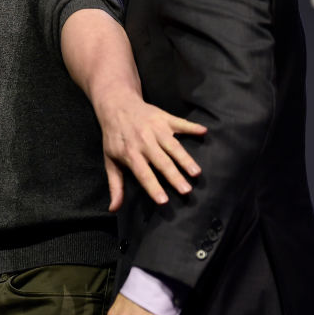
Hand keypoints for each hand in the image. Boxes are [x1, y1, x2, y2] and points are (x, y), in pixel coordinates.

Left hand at [96, 94, 205, 208]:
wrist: (116, 105)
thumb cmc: (114, 137)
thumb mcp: (110, 160)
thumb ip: (115, 185)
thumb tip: (113, 209)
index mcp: (130, 153)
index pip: (143, 174)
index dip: (153, 187)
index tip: (164, 201)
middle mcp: (144, 141)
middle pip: (161, 162)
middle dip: (174, 176)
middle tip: (187, 190)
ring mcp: (155, 129)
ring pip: (173, 146)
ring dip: (185, 158)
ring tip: (196, 172)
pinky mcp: (164, 118)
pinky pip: (180, 123)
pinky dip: (192, 127)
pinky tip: (204, 131)